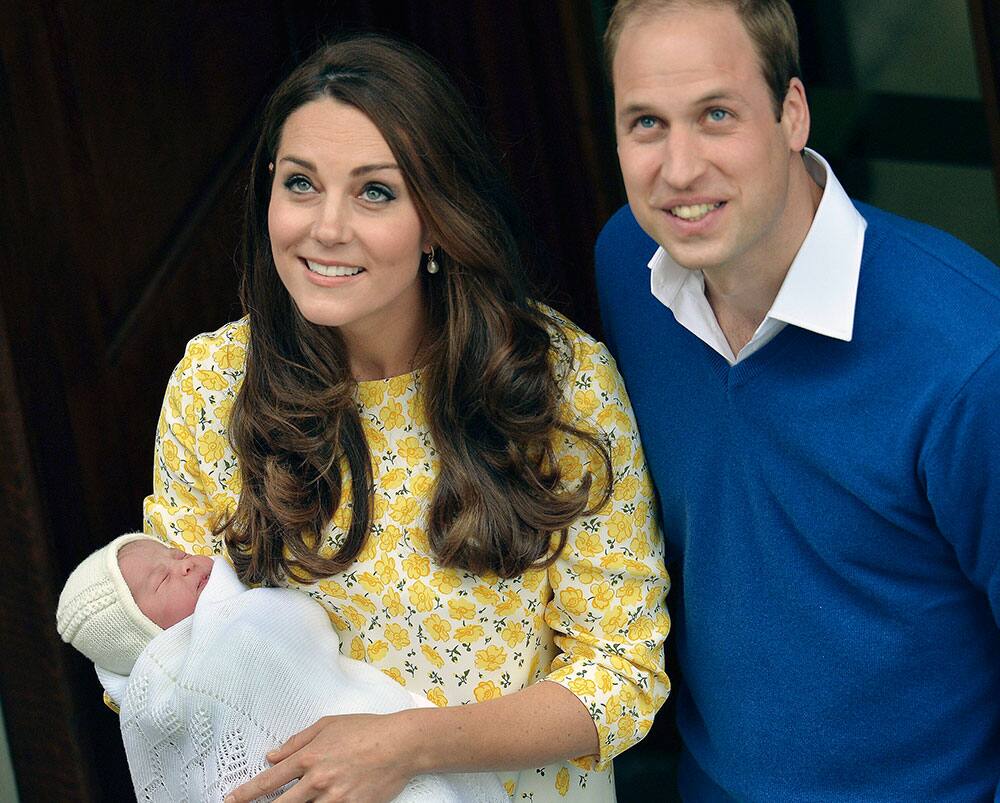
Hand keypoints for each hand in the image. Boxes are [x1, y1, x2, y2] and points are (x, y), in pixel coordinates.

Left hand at [223, 713, 415, 802]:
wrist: (401, 744)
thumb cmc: (366, 729)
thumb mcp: (328, 725)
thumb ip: (297, 741)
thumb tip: (272, 755)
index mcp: (310, 757)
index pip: (270, 780)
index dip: (246, 793)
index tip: (231, 800)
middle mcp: (319, 780)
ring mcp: (336, 798)